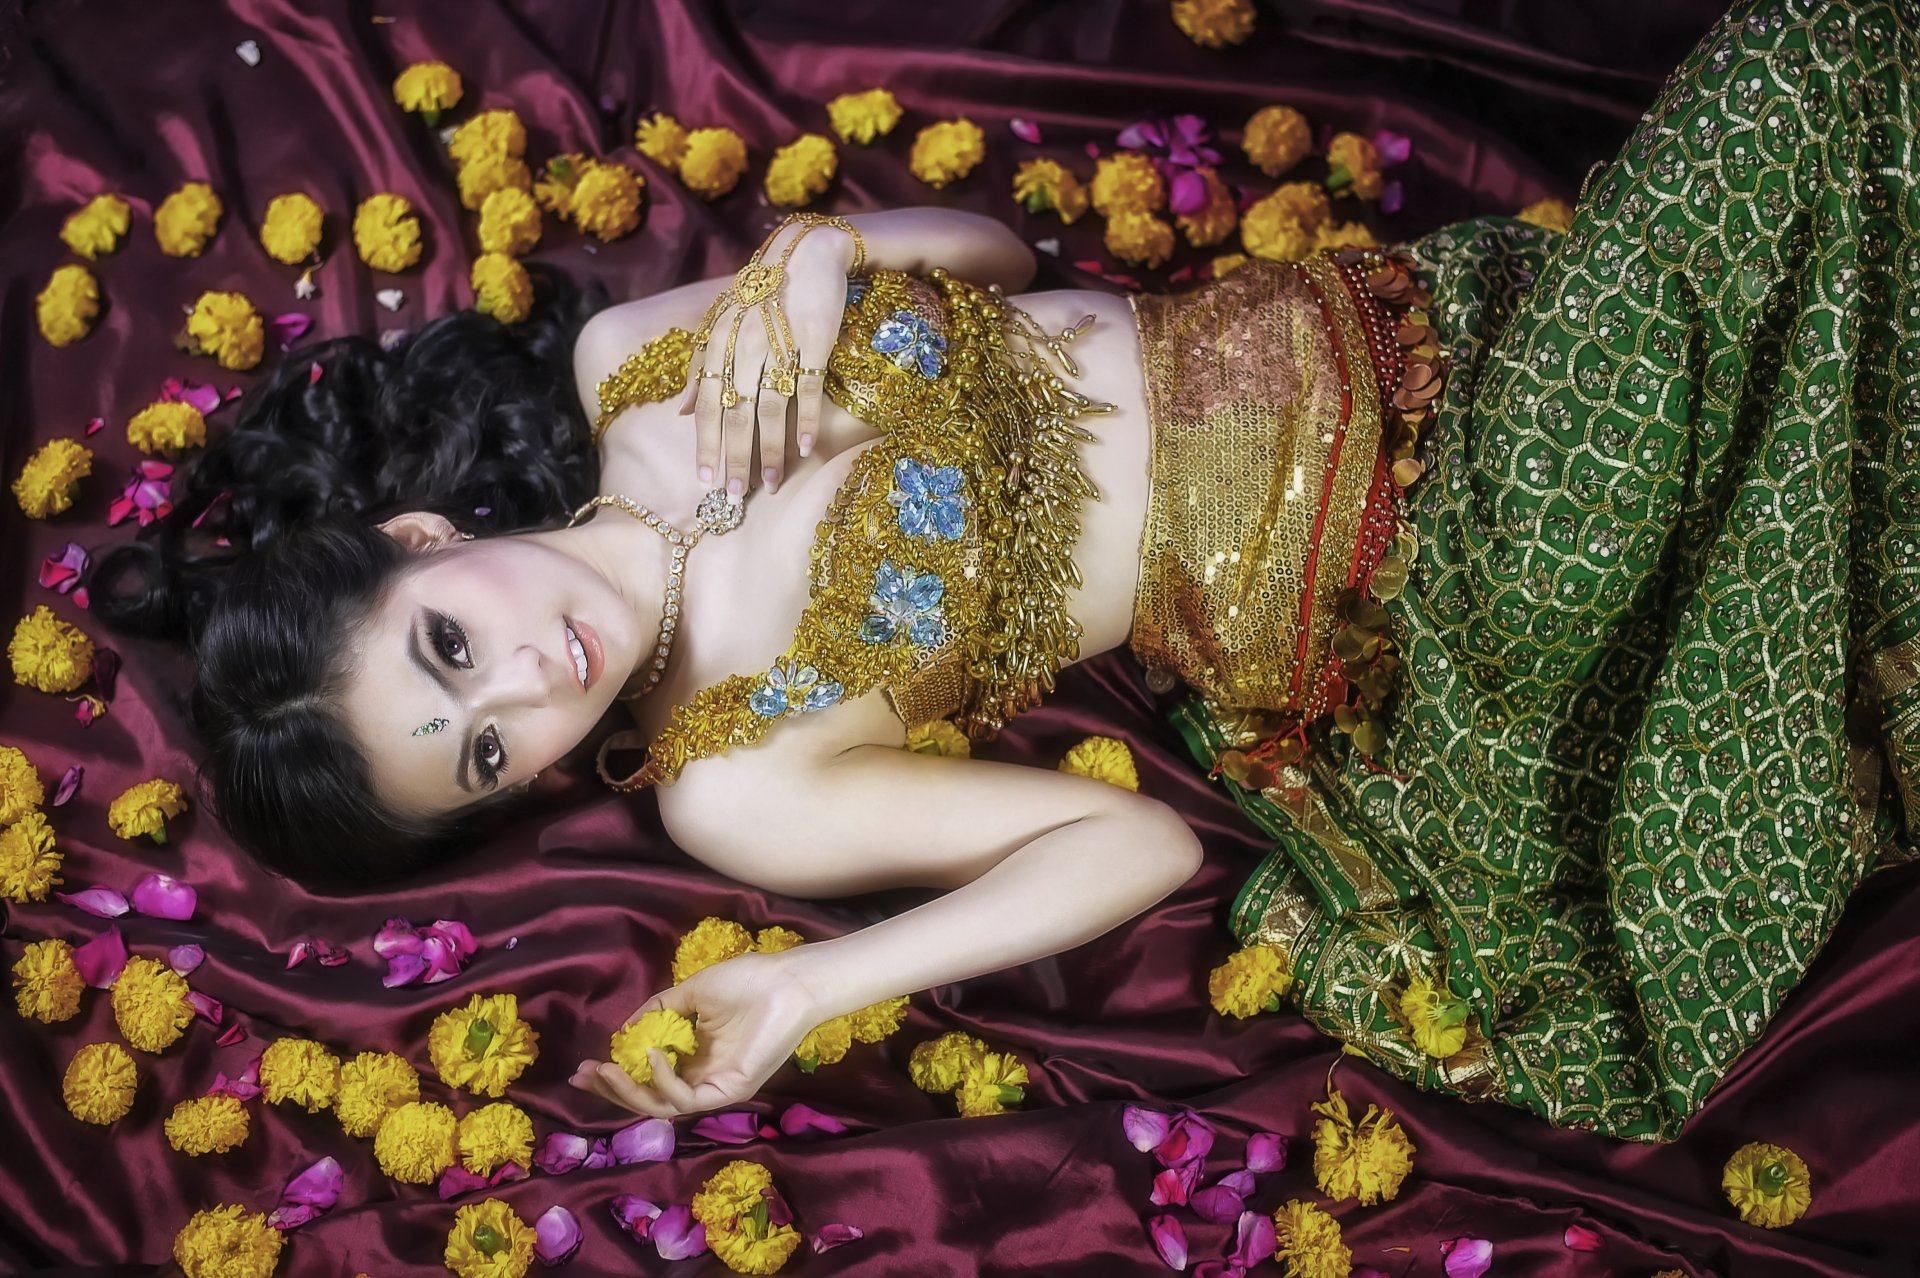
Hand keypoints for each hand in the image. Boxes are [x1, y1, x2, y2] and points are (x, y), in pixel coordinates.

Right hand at [569, 949, 824, 1118]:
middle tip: (584, 1076)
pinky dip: (664, 1081)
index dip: (614, 1077)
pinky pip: (687, 1099)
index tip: (585, 1066)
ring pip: (662, 1107)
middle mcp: (701, 1077)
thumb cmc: (748, 981)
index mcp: (693, 1057)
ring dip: (630, 1092)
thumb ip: (659, 1010)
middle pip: (648, 1099)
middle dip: (612, 1091)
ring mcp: (715, 1087)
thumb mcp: (692, 992)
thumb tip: (625, 1030)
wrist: (788, 980)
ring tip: (607, 1071)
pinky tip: (653, 1057)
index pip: (647, 1079)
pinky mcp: (730, 1091)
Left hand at [676, 221, 856, 496]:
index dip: (706, 443)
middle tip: (733, 495)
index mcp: (719, 345)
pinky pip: (807, 387)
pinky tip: (805, 448)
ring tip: (771, 484)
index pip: (708, 404)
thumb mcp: (722, 326)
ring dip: (770, 450)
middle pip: (736, 413)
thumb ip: (701, 368)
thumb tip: (683, 411)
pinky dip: (806, 419)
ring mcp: (779, 345)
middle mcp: (744, 348)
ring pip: (770, 408)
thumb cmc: (761, 294)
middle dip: (734, 457)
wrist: (806, 253)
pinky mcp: (813, 342)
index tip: (704, 480)